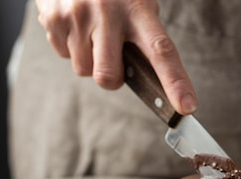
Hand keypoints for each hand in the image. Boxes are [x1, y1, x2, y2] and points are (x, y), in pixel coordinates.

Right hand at [35, 0, 196, 113]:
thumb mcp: (137, 5)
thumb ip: (144, 39)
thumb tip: (151, 83)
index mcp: (138, 9)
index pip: (161, 51)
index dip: (175, 81)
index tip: (186, 106)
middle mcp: (108, 12)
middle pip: (109, 76)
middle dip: (113, 78)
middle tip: (115, 58)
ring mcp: (77, 16)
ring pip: (84, 70)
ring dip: (91, 60)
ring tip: (93, 32)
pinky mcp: (54, 19)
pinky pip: (64, 56)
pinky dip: (72, 47)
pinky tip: (77, 26)